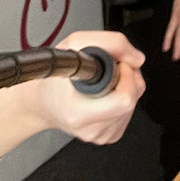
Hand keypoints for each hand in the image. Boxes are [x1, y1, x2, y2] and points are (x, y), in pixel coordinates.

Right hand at [24, 30, 144, 145]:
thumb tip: (137, 59)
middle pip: (132, 100)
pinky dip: (122, 99)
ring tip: (104, 81)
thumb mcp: (75, 43)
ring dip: (125, 87)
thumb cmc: (55, 76)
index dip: (127, 76)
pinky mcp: (108, 137)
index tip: (117, 64)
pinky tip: (106, 94)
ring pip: (133, 106)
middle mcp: (91, 129)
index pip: (124, 100)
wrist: (42, 102)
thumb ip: (112, 43)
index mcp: (79, 113)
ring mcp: (100, 135)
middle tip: (111, 68)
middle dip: (128, 77)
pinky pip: (128, 114)